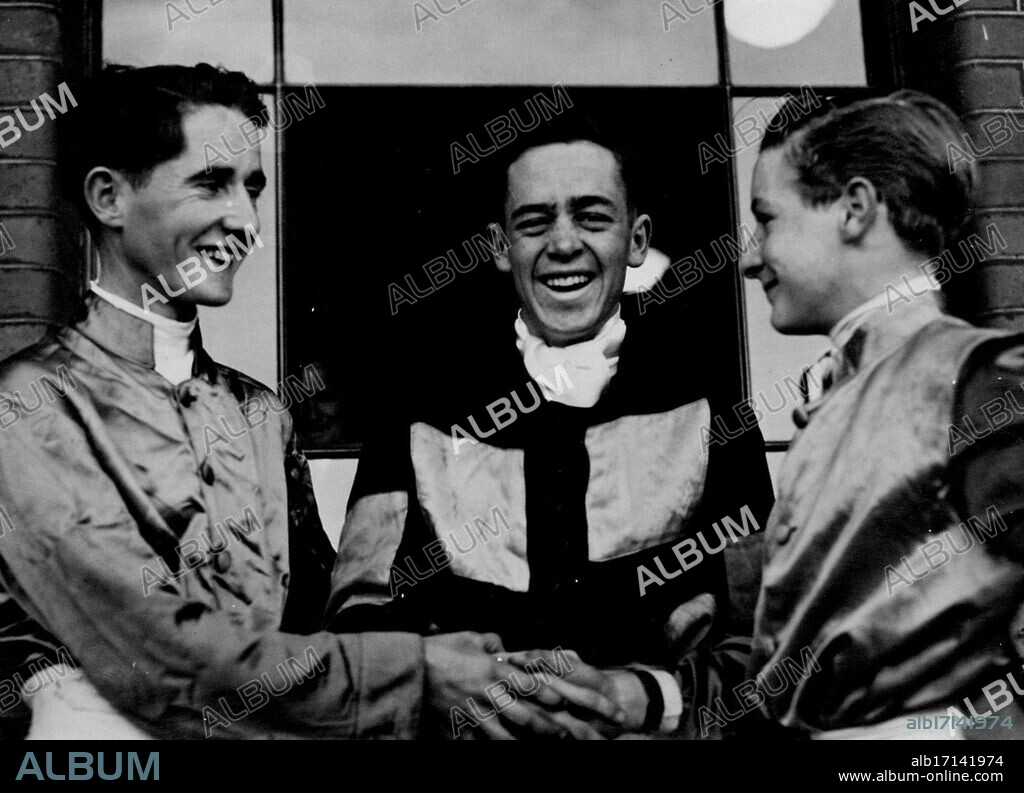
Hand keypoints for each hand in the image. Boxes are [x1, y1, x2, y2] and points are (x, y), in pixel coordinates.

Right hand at [422, 633, 625, 738]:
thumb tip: (502, 646)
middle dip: (544, 725)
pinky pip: (476, 741)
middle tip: (562, 733)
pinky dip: (486, 745)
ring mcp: (472, 713)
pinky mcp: (457, 725)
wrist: (409, 669)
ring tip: (538, 747)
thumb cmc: (440, 649)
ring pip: (503, 734)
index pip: (528, 683)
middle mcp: (487, 694)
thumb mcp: (468, 637)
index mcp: (492, 670)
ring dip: (523, 742)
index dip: (547, 693)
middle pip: (522, 714)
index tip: (563, 701)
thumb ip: (490, 642)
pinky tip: (501, 748)